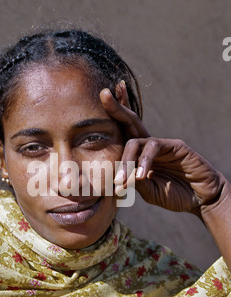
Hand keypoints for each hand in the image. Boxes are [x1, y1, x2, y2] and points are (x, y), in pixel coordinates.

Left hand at [100, 82, 224, 216]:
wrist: (200, 198)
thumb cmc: (173, 195)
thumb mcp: (148, 192)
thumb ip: (134, 182)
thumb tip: (120, 178)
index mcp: (139, 155)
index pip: (123, 133)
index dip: (113, 117)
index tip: (99, 102)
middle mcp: (148, 145)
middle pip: (129, 122)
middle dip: (115, 108)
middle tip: (103, 94)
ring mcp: (161, 144)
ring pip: (136, 140)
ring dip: (126, 160)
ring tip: (122, 181)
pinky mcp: (175, 146)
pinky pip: (154, 147)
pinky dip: (145, 161)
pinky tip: (142, 176)